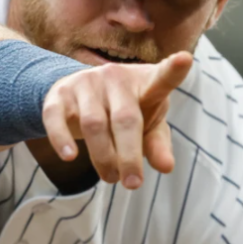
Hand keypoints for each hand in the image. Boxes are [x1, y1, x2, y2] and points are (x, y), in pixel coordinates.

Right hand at [41, 50, 192, 187]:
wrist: (80, 93)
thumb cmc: (126, 111)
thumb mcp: (148, 127)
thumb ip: (158, 144)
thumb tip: (166, 167)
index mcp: (145, 84)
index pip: (162, 79)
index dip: (173, 70)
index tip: (185, 60)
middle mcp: (116, 78)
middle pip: (126, 119)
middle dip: (129, 156)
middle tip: (133, 184)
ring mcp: (86, 83)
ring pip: (94, 124)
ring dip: (103, 157)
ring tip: (111, 178)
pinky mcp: (59, 94)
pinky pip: (57, 118)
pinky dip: (62, 139)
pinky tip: (69, 157)